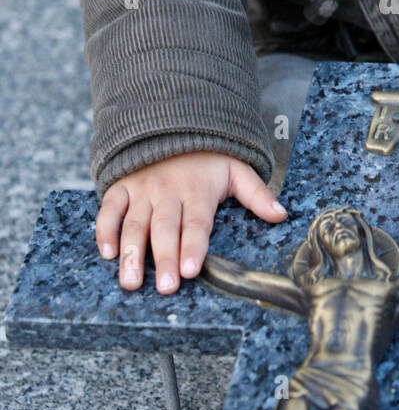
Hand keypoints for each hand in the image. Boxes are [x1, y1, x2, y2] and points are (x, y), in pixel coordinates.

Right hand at [94, 152, 287, 295]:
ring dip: (132, 253)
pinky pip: (109, 208)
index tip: (190, 270)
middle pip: (166, 229)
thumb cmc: (209, 156)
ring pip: (135, 223)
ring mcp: (142, 190)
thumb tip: (281, 215)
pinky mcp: (122, 186)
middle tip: (165, 288)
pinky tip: (108, 253)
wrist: (174, 121)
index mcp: (198, 191)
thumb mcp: (238, 169)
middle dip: (164, 259)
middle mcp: (168, 192)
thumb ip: (257, 194)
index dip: (193, 246)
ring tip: (131, 281)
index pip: (197, 223)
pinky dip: (105, 229)